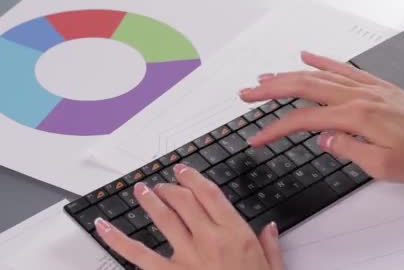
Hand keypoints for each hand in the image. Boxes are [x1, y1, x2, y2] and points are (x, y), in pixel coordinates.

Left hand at [95, 164, 283, 269]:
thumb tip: (269, 229)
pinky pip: (138, 254)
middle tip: (165, 183)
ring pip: (164, 219)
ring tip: (142, 190)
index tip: (184, 171)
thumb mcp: (273, 268)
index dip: (194, 178)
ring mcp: (187, 256)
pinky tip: (103, 227)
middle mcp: (209, 239)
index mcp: (235, 233)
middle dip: (172, 187)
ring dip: (151, 201)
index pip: (210, 194)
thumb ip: (270, 246)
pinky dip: (117, 240)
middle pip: (185, 201)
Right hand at [240, 51, 403, 182]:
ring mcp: (366, 87)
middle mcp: (358, 96)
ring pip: (319, 75)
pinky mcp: (376, 85)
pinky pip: (343, 68)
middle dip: (271, 89)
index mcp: (356, 117)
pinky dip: (323, 61)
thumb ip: (347, 149)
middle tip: (247, 92)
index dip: (276, 128)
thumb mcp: (381, 165)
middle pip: (304, 86)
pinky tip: (307, 56)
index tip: (258, 137)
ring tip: (266, 77)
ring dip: (289, 74)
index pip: (304, 119)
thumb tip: (322, 138)